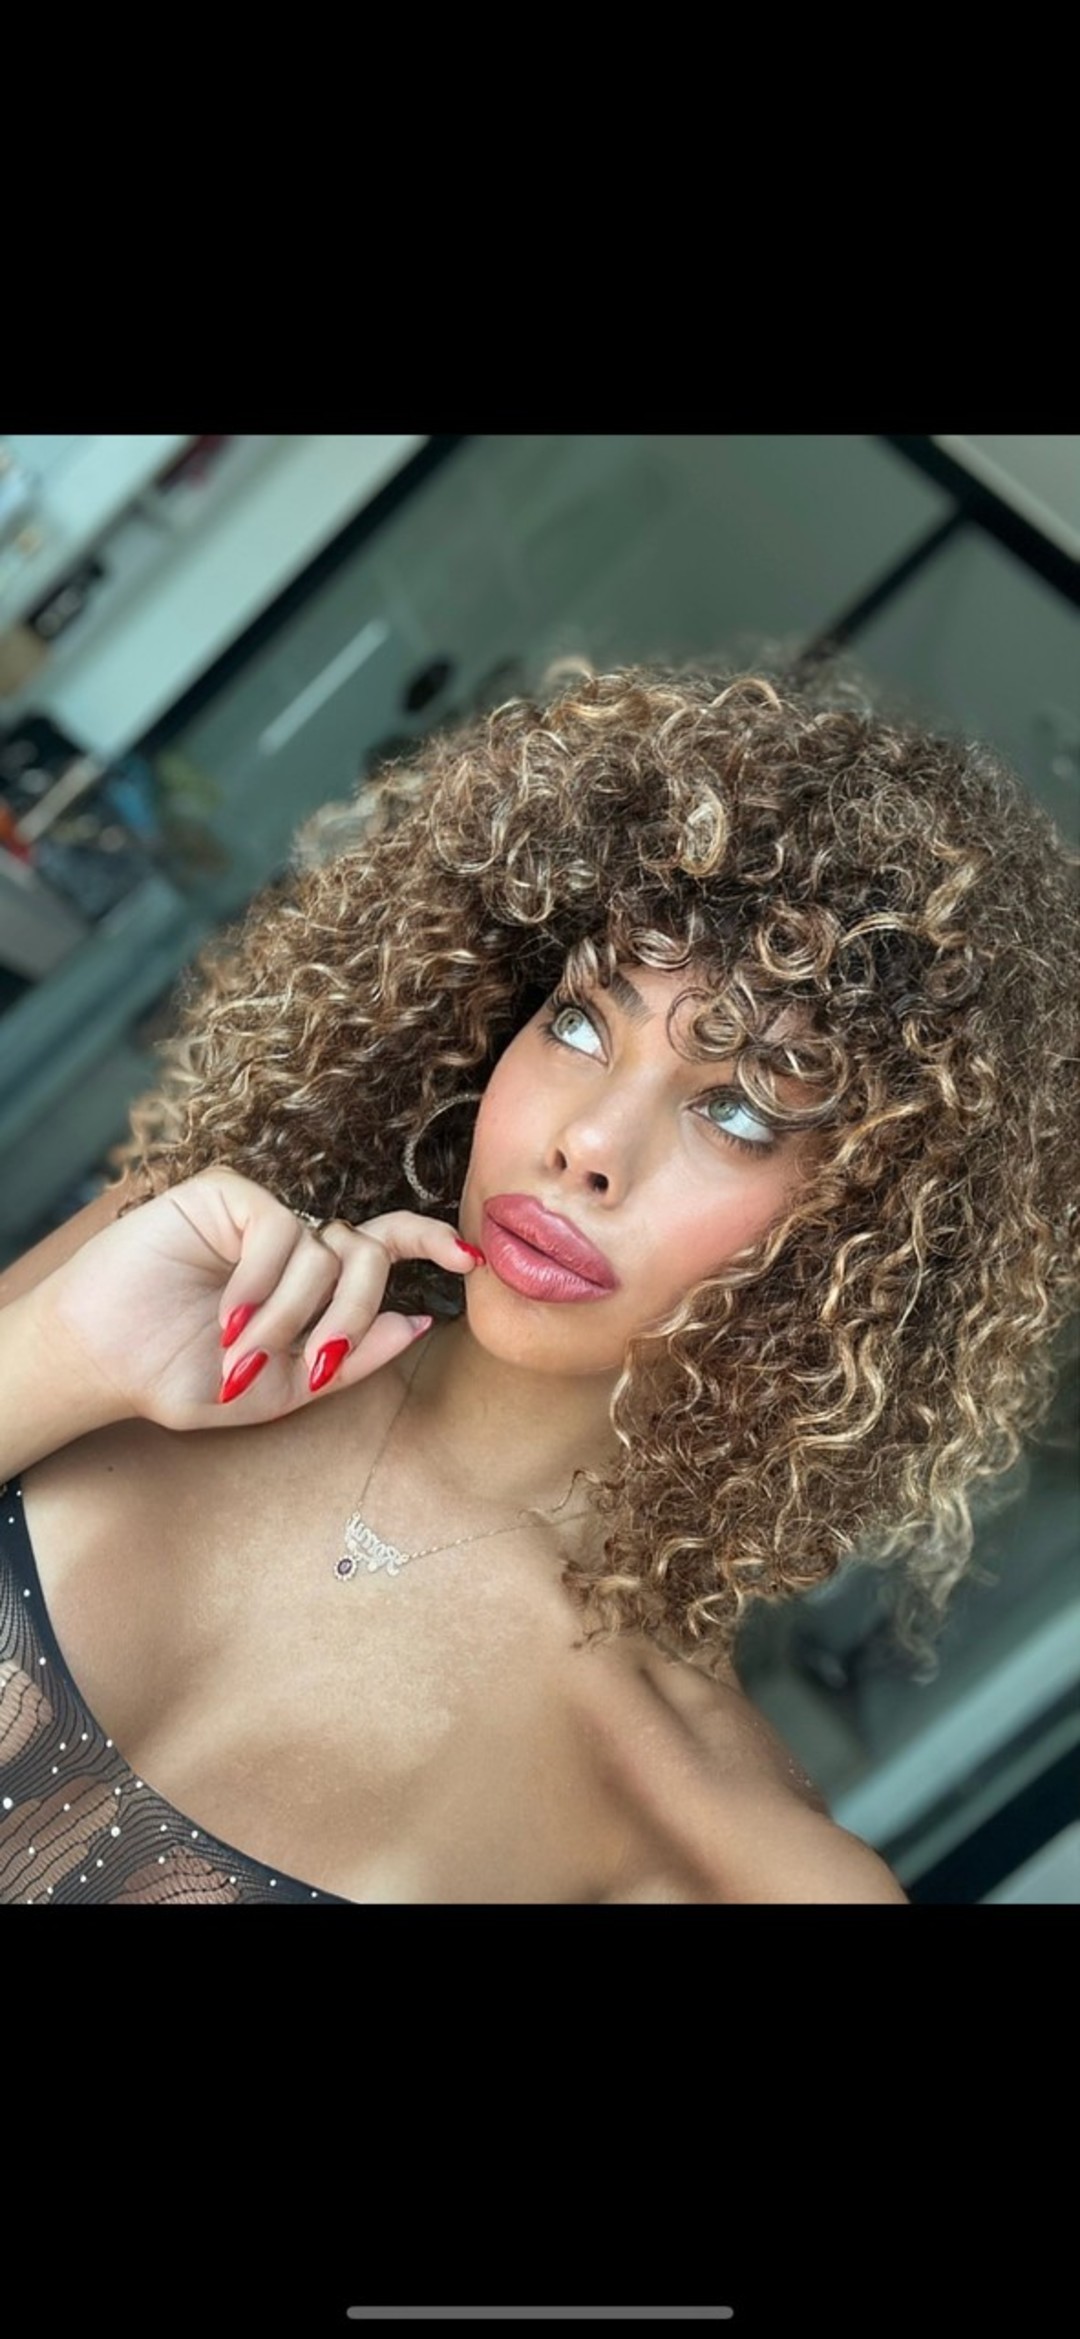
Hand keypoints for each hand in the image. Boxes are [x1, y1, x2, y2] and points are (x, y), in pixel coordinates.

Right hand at [35, 1166, 477, 1432]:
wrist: (106, 1365)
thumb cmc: (186, 1377)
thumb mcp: (283, 1388)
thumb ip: (350, 1359)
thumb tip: (420, 1323)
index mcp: (315, 1281)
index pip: (388, 1245)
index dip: (431, 1243)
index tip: (470, 1261)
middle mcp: (296, 1240)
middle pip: (370, 1253)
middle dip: (353, 1314)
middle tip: (312, 1358)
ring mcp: (262, 1214)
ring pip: (326, 1251)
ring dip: (292, 1315)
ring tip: (242, 1351)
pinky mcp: (226, 1195)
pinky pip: (281, 1230)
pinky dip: (263, 1283)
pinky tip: (230, 1314)